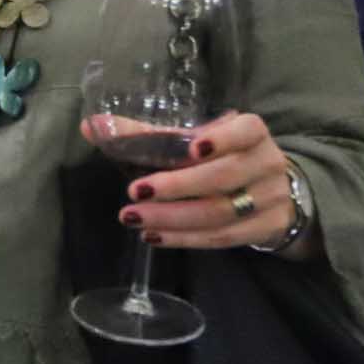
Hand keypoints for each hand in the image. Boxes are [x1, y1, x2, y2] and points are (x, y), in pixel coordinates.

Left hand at [101, 109, 300, 252]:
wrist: (272, 193)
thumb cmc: (224, 159)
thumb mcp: (196, 142)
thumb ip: (148, 135)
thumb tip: (91, 126)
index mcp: (252, 133)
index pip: (245, 131)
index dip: (222, 139)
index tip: (192, 149)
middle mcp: (267, 162)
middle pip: (222, 177)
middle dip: (176, 186)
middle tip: (135, 192)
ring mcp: (271, 198)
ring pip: (219, 212)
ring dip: (172, 217)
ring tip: (133, 217)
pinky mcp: (266, 228)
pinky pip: (222, 237)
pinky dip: (185, 238)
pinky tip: (154, 235)